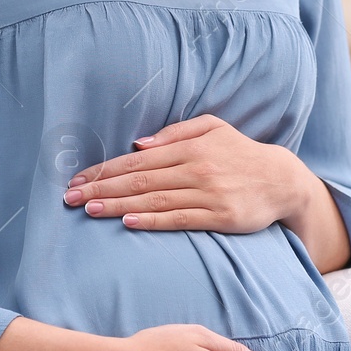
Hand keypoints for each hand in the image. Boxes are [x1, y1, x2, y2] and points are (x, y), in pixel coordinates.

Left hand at [63, 114, 302, 232]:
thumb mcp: (213, 128)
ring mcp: (208, 193)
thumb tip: (138, 145)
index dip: (105, 170)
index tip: (77, 178)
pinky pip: (179, 219)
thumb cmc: (241, 153)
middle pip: (140, 180)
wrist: (281, 179)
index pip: (138, 161)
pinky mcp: (219, 216)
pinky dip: (151, 221)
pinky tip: (127, 222)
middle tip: (69, 197)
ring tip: (89, 209)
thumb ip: (176, 132)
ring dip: (118, 205)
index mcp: (190, 147)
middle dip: (102, 188)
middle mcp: (196, 168)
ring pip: (155, 200)